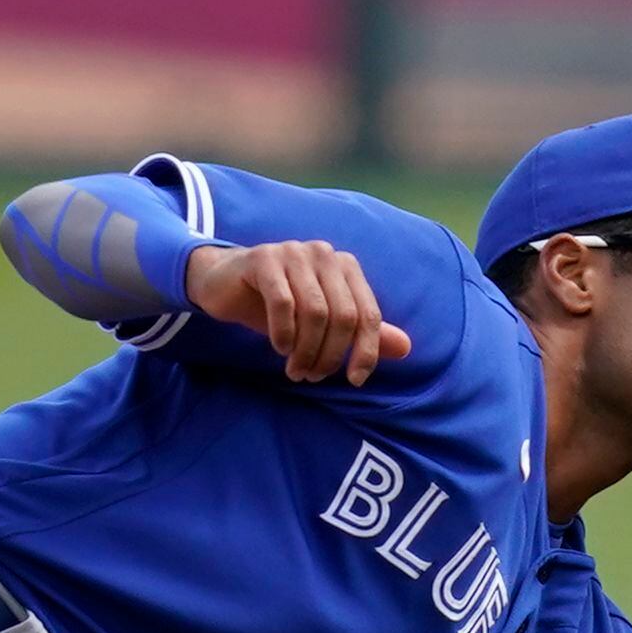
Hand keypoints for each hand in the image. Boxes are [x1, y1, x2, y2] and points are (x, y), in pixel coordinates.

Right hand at [187, 240, 413, 384]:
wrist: (224, 283)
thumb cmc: (276, 304)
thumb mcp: (321, 323)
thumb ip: (361, 332)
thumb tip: (406, 348)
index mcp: (345, 266)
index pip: (368, 314)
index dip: (366, 351)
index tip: (355, 380)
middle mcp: (324, 254)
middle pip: (343, 316)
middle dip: (329, 355)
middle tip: (311, 376)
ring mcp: (294, 252)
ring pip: (315, 312)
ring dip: (306, 350)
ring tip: (294, 368)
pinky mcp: (264, 259)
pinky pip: (283, 302)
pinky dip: (284, 333)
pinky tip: (278, 346)